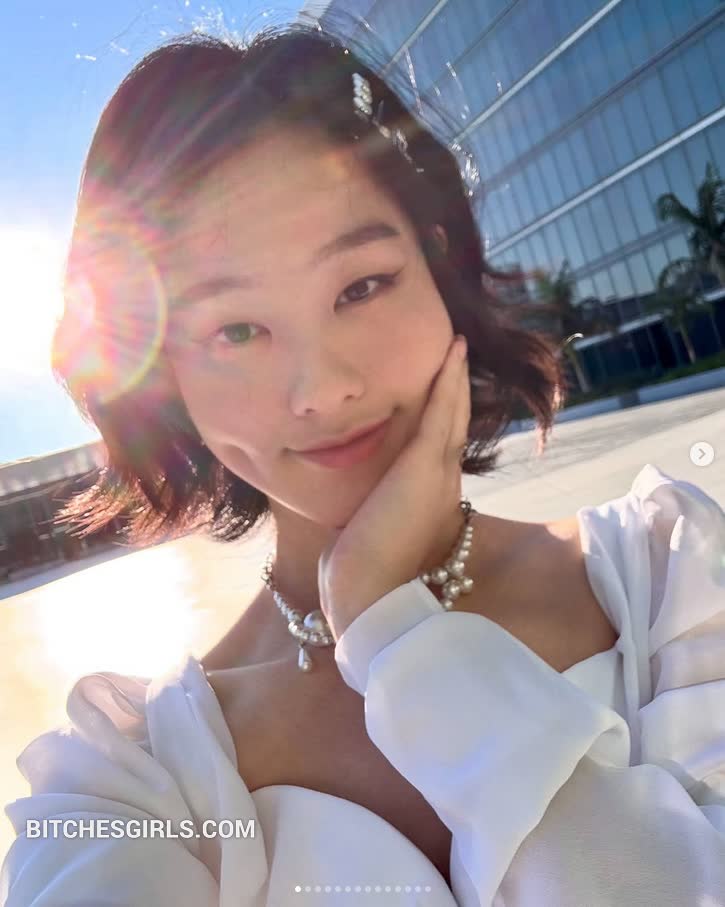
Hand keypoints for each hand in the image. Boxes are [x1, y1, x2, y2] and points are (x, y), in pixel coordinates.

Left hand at [318, 334, 470, 640]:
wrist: (366, 591)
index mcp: (432, 498)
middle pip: (455, 424)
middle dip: (457, 390)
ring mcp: (438, 472)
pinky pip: (443, 413)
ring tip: (458, 346)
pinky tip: (452, 355)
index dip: (447, 415)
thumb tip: (362, 505)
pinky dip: (449, 382)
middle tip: (459, 354)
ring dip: (456, 377)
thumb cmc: (362, 571)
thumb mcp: (373, 530)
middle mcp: (442, 481)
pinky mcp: (425, 465)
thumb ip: (377, 511)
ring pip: (453, 413)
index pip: (442, 446)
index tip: (445, 389)